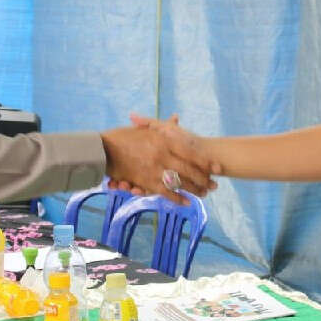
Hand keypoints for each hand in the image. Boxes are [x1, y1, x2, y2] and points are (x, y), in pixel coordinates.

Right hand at [101, 119, 217, 204]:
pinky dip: (177, 199)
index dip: (206, 161)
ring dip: (194, 190)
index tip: (218, 168)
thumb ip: (162, 126)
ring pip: (180, 183)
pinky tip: (187, 202)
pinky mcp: (146, 182)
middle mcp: (162, 155)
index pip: (191, 152)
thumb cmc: (123, 136)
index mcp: (163, 139)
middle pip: (189, 170)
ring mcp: (154, 169)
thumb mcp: (144, 128)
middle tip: (214, 186)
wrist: (103, 149)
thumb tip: (176, 118)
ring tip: (204, 194)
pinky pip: (165, 192)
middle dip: (204, 179)